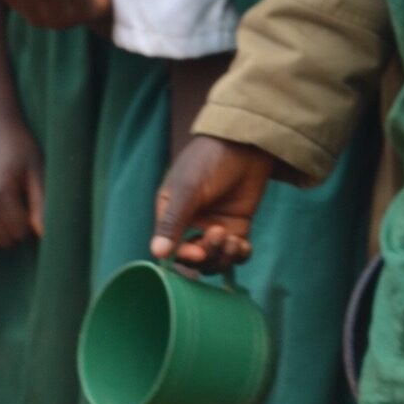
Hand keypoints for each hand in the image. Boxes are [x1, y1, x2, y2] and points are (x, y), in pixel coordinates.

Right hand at [0, 118, 43, 248]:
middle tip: (26, 211)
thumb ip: (40, 204)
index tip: (36, 211)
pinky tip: (1, 209)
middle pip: (3, 239)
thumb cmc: (19, 147)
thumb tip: (43, 235)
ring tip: (14, 209)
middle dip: (18, 232)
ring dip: (4, 232)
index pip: (18, 231)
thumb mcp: (36, 172)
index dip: (31, 227)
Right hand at [151, 134, 271, 269]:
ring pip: (216, 259)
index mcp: (171, 215)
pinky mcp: (237, 226)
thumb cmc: (209, 161)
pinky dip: (239, 254)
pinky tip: (243, 245)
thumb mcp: (188, 190)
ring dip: (224, 257)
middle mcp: (191, 224)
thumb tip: (157, 253)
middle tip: (220, 235)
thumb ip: (173, 222)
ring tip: (235, 241)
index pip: (172, 248)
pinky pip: (235, 252)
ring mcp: (214, 227)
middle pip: (195, 260)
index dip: (185, 256)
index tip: (199, 252)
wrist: (245, 144)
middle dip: (208, 255)